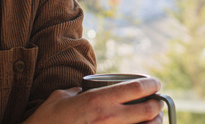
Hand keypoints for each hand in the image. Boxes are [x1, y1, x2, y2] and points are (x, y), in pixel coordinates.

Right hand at [24, 77, 163, 123]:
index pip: (136, 88)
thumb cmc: (46, 121)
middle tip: (157, 102)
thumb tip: (85, 90)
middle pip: (149, 110)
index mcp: (98, 101)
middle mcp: (109, 119)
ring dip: (154, 123)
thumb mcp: (60, 97)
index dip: (151, 84)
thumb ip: (78, 91)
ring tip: (153, 119)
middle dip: (157, 105)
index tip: (156, 83)